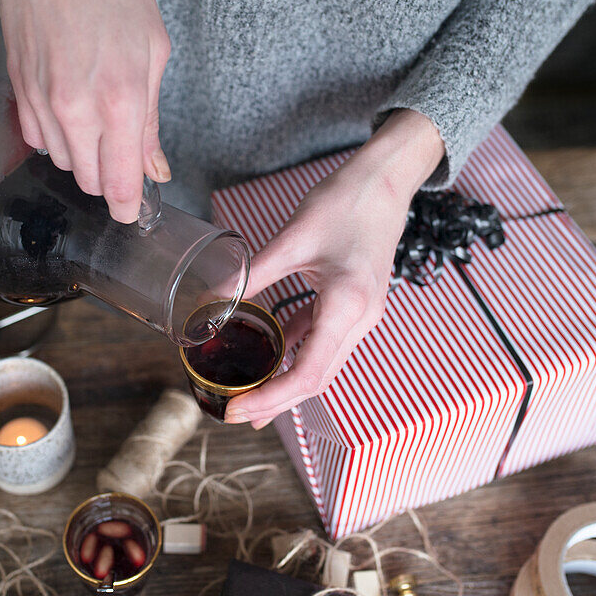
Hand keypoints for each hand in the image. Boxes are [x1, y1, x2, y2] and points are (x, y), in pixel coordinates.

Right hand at [0, 0, 171, 222]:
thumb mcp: (153, 46)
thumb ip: (150, 117)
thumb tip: (154, 166)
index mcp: (119, 99)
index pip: (122, 183)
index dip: (131, 207)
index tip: (136, 212)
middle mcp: (74, 109)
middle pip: (91, 182)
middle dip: (113, 178)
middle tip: (127, 153)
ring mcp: (39, 102)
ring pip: (63, 163)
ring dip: (85, 156)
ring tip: (100, 117)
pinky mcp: (16, 90)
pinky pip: (38, 140)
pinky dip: (58, 137)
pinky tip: (73, 107)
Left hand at [224, 109, 445, 427]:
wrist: (384, 180)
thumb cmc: (345, 202)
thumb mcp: (291, 240)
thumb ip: (251, 275)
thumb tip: (211, 303)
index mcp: (347, 307)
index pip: (308, 374)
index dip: (270, 399)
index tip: (236, 410)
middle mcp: (360, 319)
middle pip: (315, 379)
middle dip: (274, 402)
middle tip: (233, 414)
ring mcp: (361, 315)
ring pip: (320, 364)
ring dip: (285, 384)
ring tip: (248, 398)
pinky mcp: (354, 305)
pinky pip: (323, 340)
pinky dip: (296, 354)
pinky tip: (270, 359)